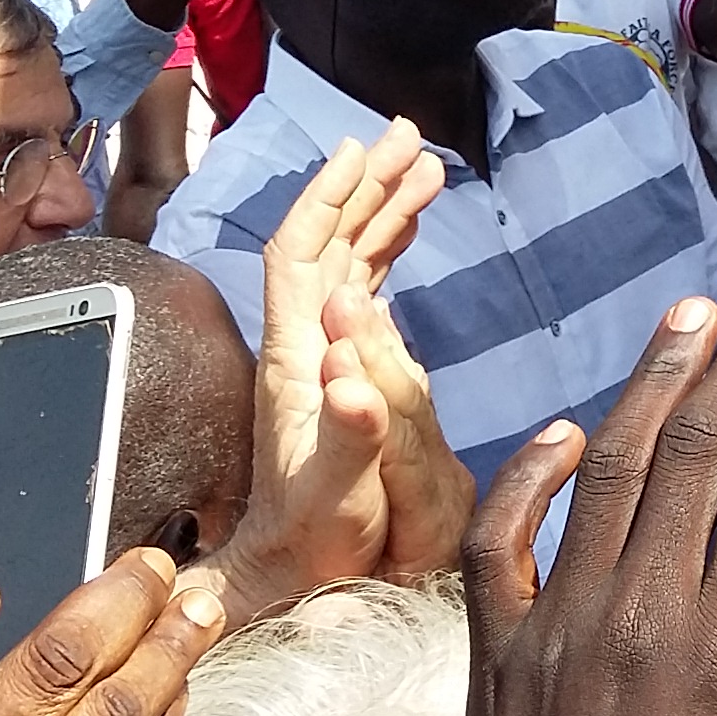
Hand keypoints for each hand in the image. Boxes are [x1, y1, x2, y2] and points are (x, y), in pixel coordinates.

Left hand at [207, 124, 456, 621]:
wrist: (295, 576)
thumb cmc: (316, 543)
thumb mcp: (337, 497)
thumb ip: (349, 434)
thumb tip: (355, 367)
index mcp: (295, 360)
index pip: (300, 255)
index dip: (329, 198)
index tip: (363, 151)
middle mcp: (302, 347)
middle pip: (325, 242)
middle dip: (365, 186)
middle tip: (407, 139)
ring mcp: (321, 357)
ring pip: (346, 260)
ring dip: (379, 210)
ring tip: (421, 169)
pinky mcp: (343, 373)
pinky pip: (362, 290)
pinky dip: (387, 252)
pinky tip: (409, 234)